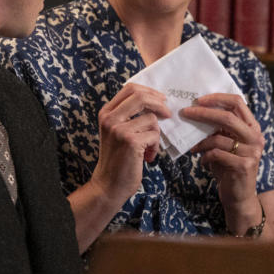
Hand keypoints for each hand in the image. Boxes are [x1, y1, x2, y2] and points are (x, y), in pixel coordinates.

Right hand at [89, 83, 170, 204]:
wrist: (108, 184)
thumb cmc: (117, 158)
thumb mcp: (116, 131)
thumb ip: (128, 115)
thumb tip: (156, 101)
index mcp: (106, 113)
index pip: (129, 89)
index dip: (149, 91)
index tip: (160, 99)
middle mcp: (110, 118)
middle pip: (140, 96)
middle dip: (159, 104)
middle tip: (168, 114)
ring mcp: (119, 129)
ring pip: (151, 119)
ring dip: (156, 134)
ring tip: (149, 147)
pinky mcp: (130, 141)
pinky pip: (154, 135)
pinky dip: (155, 147)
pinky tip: (148, 157)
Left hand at [180, 93, 264, 230]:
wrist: (239, 196)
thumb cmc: (228, 167)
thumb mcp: (225, 144)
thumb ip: (218, 129)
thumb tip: (195, 111)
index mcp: (253, 127)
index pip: (237, 102)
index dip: (217, 98)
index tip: (198, 99)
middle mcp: (256, 137)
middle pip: (228, 116)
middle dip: (203, 113)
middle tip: (185, 112)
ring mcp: (252, 152)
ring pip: (219, 137)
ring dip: (201, 141)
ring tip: (194, 147)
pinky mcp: (244, 165)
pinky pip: (216, 154)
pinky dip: (205, 156)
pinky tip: (203, 162)